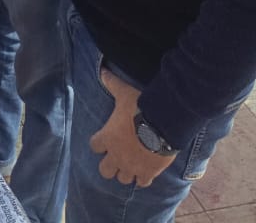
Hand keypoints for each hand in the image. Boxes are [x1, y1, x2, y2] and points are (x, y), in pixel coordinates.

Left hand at [91, 71, 175, 186]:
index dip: (98, 143)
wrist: (161, 124)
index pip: (94, 146)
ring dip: (126, 172)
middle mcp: (116, 155)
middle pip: (105, 171)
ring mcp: (132, 166)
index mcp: (107, 137)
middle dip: (109, 165)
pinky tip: (146, 172)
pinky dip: (143, 178)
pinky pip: (142, 183)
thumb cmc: (139, 107)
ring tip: (131, 165)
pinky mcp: (148, 173)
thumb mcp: (123, 92)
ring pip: (123, 179)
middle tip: (116, 158)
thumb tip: (103, 71)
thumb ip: (112, 83)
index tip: (103, 140)